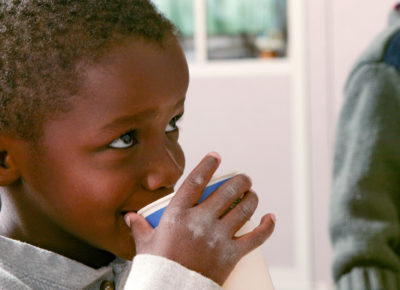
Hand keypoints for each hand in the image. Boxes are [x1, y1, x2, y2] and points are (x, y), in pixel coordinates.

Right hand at [124, 152, 274, 284]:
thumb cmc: (157, 268)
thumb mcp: (145, 244)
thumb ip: (140, 227)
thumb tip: (130, 217)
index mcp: (178, 214)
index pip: (195, 181)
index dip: (207, 165)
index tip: (216, 156)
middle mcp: (200, 221)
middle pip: (227, 192)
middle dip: (240, 180)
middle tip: (244, 179)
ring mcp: (217, 237)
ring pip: (243, 209)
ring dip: (251, 198)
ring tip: (252, 194)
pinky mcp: (231, 254)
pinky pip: (255, 238)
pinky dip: (266, 227)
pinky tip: (270, 218)